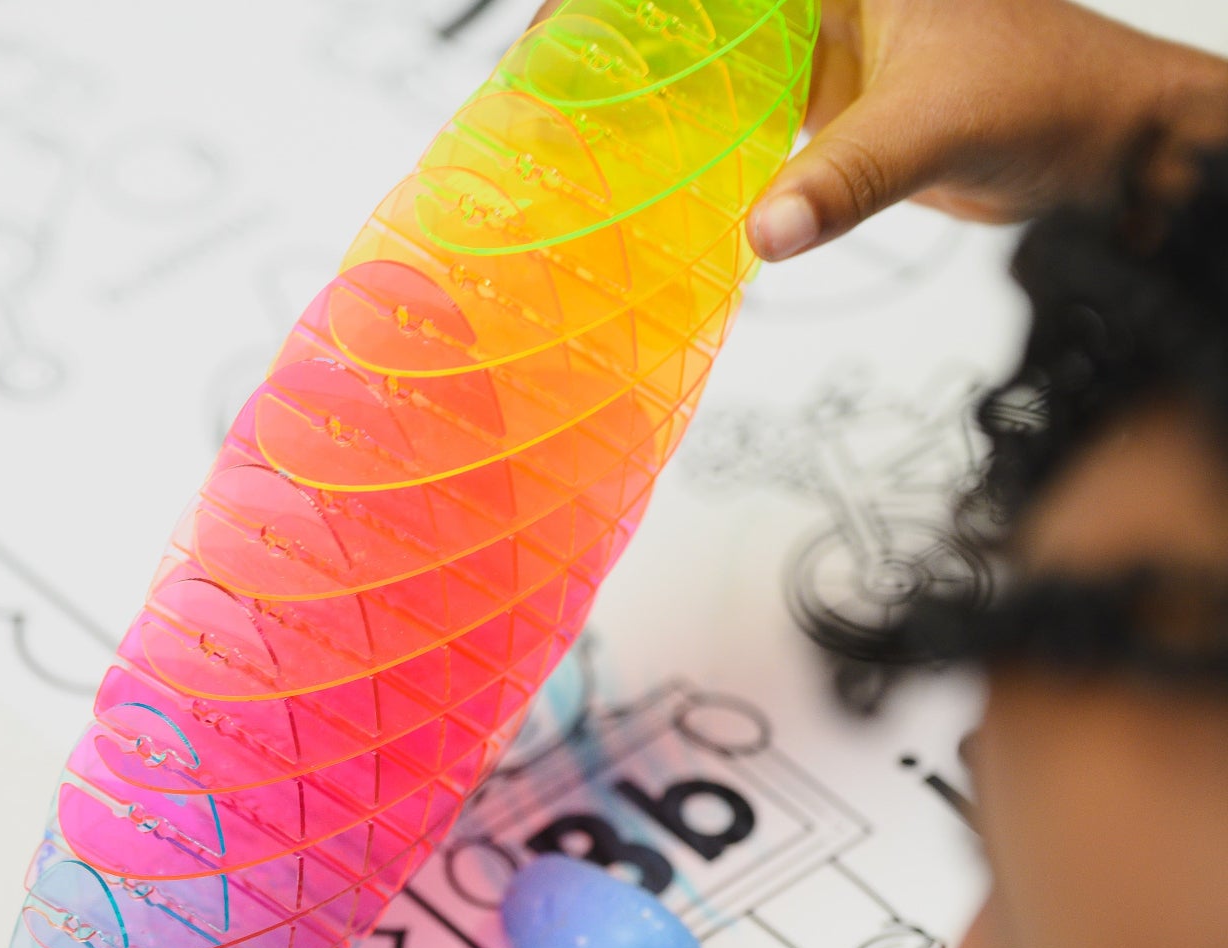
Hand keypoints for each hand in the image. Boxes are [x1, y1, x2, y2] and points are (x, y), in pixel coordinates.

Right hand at [532, 0, 1227, 260]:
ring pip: (712, 51)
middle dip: (620, 30)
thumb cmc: (1047, 95)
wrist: (1098, 147)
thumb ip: (847, 180)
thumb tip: (765, 231)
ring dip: (649, 82)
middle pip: (697, 6)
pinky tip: (645, 166)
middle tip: (543, 75)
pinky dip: (694, 134)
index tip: (558, 18)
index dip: (630, 0)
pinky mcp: (825, 100)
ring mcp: (821, 42)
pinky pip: (739, 108)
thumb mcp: (936, 127)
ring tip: (571, 119)